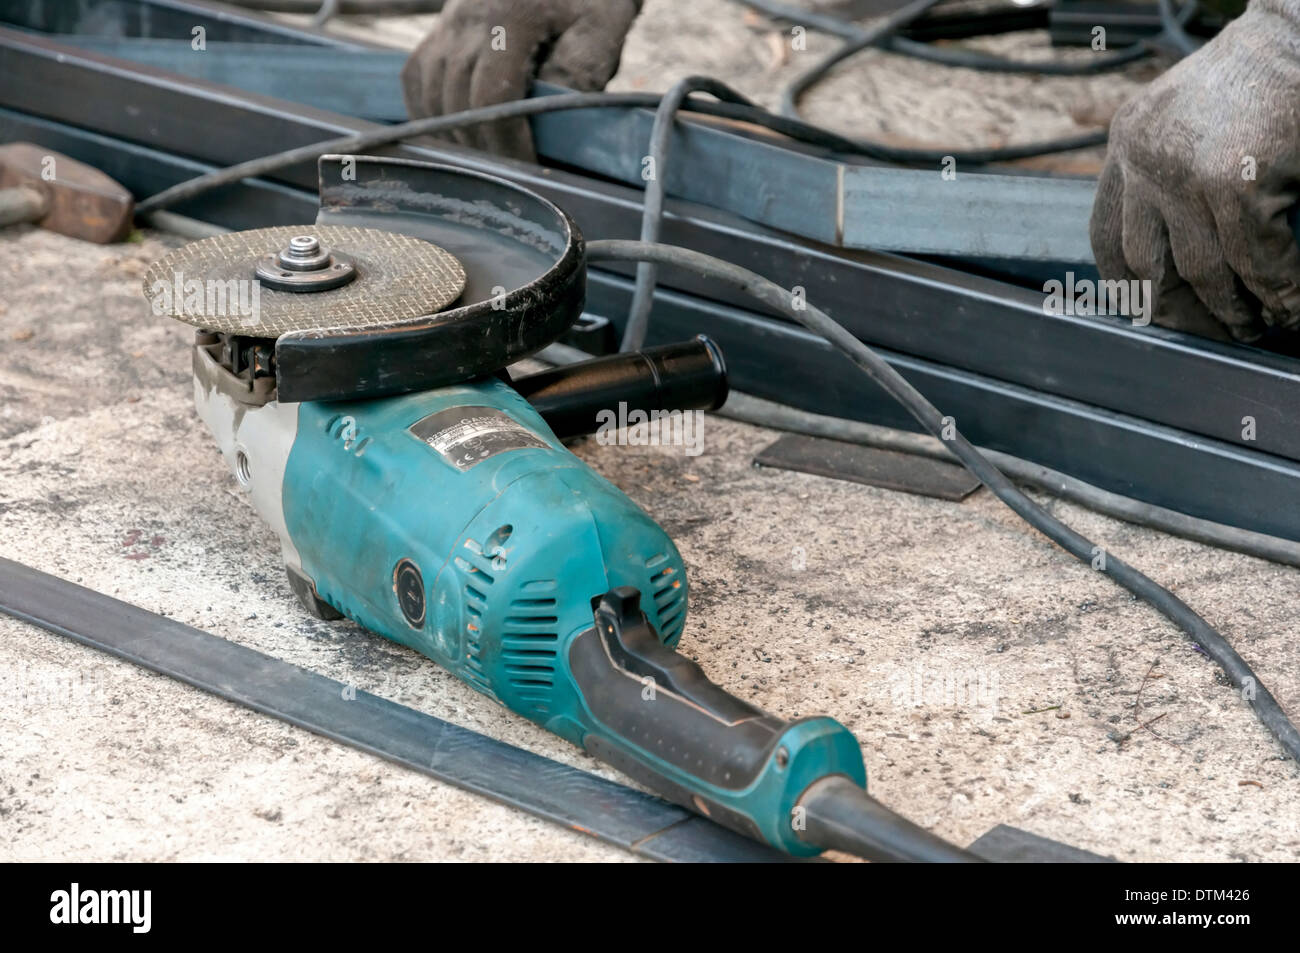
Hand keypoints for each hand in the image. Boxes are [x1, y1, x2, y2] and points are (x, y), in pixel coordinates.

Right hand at [401, 0, 641, 161]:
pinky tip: (454, 134)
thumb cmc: (590, 0)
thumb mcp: (599, 32)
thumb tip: (546, 125)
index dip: (506, 142)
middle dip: (484, 148)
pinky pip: (416, 78)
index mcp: (512, 13)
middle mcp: (468, 14)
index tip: (528, 170)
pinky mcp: (438, 28)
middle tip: (512, 175)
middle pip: (457, 101)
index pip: (492, 97)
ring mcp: (447, 20)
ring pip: (431, 94)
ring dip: (456, 135)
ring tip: (487, 160)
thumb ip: (577, 75)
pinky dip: (429, 113)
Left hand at [1089, 0, 1299, 341]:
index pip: (1107, 235)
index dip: (1130, 286)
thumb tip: (1169, 267)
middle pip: (1146, 264)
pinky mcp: (1235, 183)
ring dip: (1235, 311)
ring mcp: (1186, 172)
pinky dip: (1280, 291)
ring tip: (1257, 327)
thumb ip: (1168, 179)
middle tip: (1213, 334)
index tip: (1152, 314)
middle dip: (1180, 312)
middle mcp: (1144, 157)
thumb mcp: (1191, 126)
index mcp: (1127, 142)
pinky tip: (1292, 307)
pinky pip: (1257, 261)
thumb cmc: (1264, 84)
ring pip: (1204, 272)